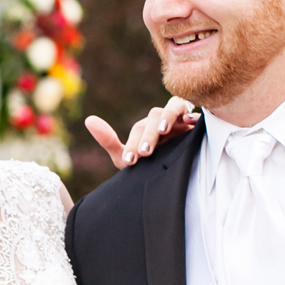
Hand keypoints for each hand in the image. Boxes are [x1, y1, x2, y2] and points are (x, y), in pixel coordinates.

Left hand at [85, 98, 200, 168]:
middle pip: (154, 118)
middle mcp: (163, 120)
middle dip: (148, 135)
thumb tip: (89, 119)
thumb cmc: (149, 165)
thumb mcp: (126, 157)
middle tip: (144, 153)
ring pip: (173, 108)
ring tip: (162, 131)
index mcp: (147, 126)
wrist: (173, 176)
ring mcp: (181, 120)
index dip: (133, 144)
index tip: (131, 161)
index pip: (139, 129)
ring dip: (167, 117)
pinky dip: (194, 115)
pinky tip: (192, 123)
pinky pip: (196, 113)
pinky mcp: (196, 125)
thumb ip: (108, 140)